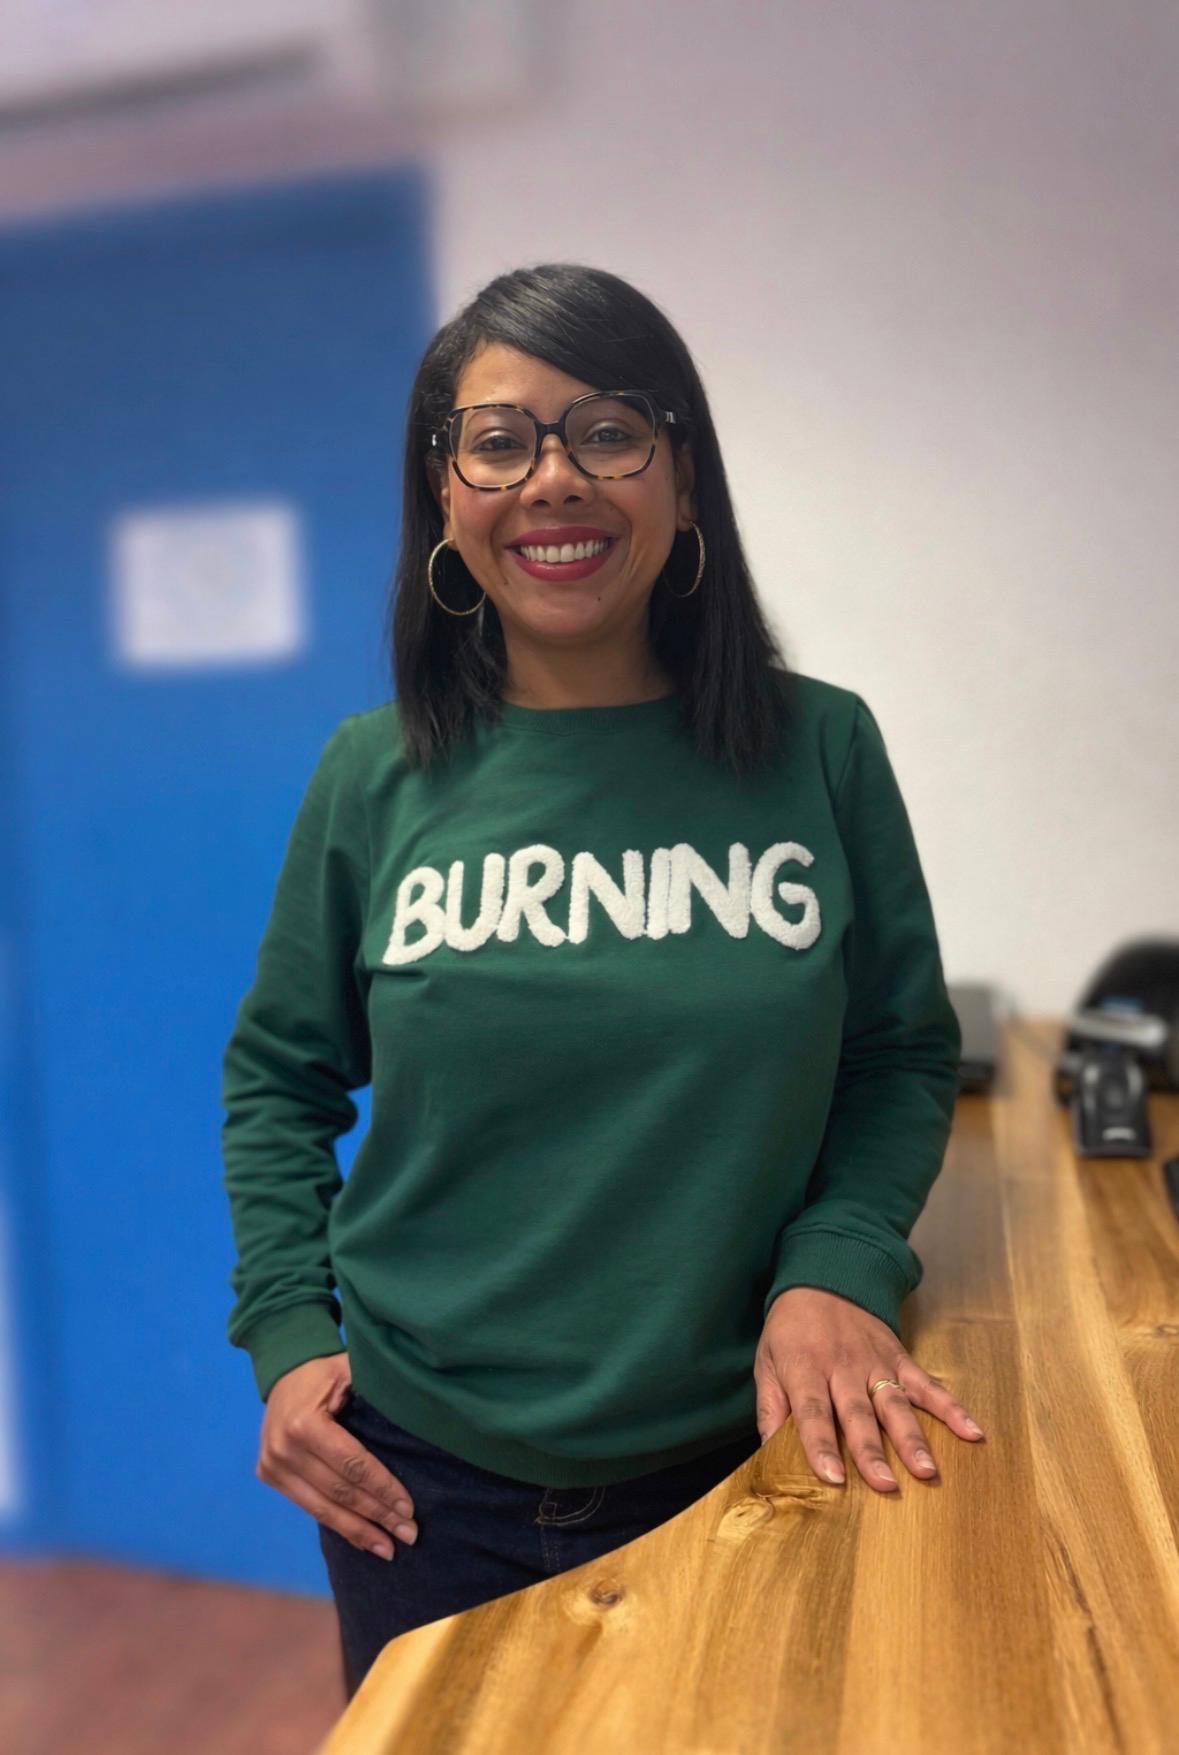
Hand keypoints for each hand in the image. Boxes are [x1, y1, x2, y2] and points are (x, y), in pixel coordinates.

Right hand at [257, 1353, 418, 1558]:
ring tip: (388, 1549)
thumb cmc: (327, 1369)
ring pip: (323, 1508)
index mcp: (305, 1422)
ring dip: (359, 1531)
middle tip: (409, 1535)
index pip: (353, 1464)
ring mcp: (272, 1465)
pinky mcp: (269, 1475)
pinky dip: (337, 1524)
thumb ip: (376, 1391)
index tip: (410, 1509)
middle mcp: (283, 1448)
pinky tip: (361, 1538)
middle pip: (340, 1491)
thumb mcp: (352, 1369)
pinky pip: (309, 1507)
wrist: (283, 1368)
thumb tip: (419, 1413)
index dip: (383, 1488)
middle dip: (378, 1516)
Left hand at [754, 1287, 985, 1491]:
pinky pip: (926, 1384)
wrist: (823, 1277)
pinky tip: (971, 1431)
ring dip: (911, 1438)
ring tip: (926, 1470)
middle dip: (871, 1451)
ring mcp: (875, 1362)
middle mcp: (843, 1367)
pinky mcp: (899, 1358)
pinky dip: (950, 1407)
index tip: (832, 1478)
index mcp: (806, 1369)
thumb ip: (770, 1407)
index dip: (821, 1445)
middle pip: (858, 1414)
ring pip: (895, 1404)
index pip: (812, 1413)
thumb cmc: (790, 1329)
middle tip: (885, 1485)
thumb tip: (769, 1453)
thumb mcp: (766, 1361)